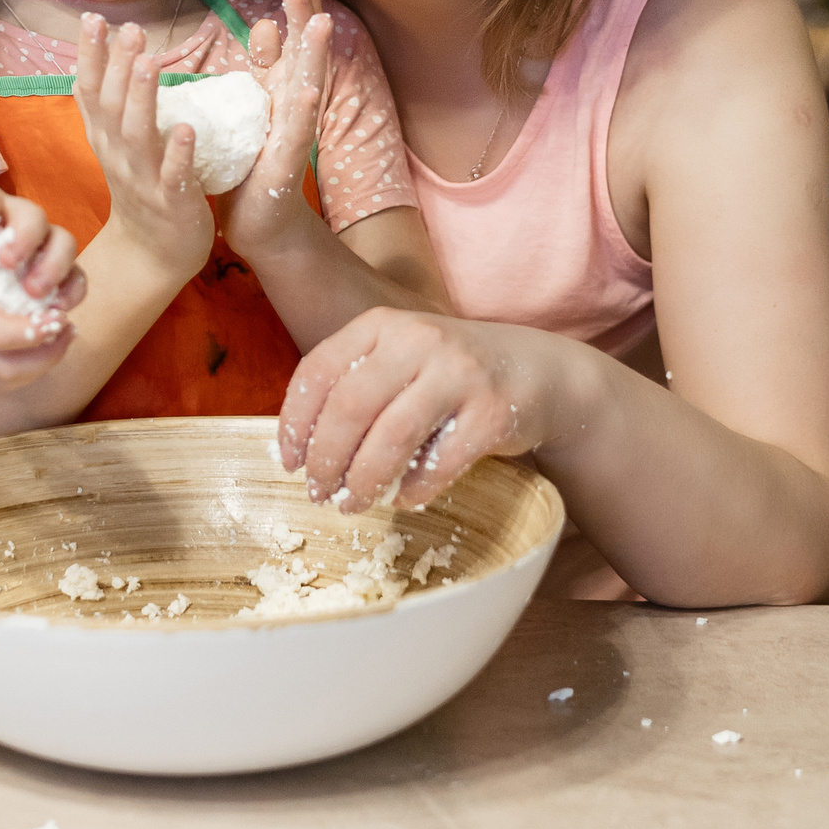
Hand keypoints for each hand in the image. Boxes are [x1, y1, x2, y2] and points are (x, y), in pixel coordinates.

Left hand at [0, 182, 85, 309]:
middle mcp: (13, 224)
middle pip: (34, 216)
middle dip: (27, 237)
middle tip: (8, 263)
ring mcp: (35, 251)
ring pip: (62, 244)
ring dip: (55, 265)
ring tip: (35, 292)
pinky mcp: (49, 280)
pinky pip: (73, 280)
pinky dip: (71, 292)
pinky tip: (56, 311)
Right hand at [0, 195, 81, 388]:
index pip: (2, 334)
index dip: (39, 327)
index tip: (60, 311)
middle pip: (8, 370)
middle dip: (48, 353)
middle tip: (67, 325)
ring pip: (3, 380)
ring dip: (40, 363)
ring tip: (60, 334)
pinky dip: (22, 367)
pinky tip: (36, 341)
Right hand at [73, 13, 213, 274]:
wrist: (152, 255)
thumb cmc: (140, 189)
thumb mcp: (113, 146)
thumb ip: (104, 107)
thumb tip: (88, 60)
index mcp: (105, 139)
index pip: (90, 91)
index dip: (90, 56)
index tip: (92, 18)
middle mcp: (117, 156)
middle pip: (112, 106)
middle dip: (119, 66)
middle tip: (130, 29)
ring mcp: (143, 180)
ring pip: (139, 136)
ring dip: (143, 98)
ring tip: (152, 62)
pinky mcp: (172, 203)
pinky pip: (174, 176)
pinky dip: (179, 154)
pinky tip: (188, 128)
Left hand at [213, 0, 332, 254]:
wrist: (259, 223)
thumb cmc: (252, 164)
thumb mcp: (254, 109)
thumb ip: (262, 71)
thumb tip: (268, 26)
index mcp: (280, 91)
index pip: (290, 43)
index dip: (296, 10)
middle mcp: (293, 106)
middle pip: (302, 54)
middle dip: (305, 18)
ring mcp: (293, 133)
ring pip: (305, 86)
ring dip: (314, 55)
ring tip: (322, 23)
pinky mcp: (286, 162)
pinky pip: (296, 133)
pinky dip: (302, 111)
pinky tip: (309, 90)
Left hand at [275, 308, 563, 511]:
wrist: (538, 370)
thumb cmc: (451, 373)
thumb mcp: (400, 358)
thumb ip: (356, 385)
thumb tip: (301, 450)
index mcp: (383, 324)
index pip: (319, 371)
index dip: (295, 424)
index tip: (290, 463)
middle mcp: (419, 339)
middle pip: (350, 407)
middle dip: (326, 460)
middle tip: (319, 493)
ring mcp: (460, 372)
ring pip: (392, 437)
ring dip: (364, 481)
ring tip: (352, 505)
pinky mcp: (494, 410)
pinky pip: (441, 462)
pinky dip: (414, 489)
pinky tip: (404, 499)